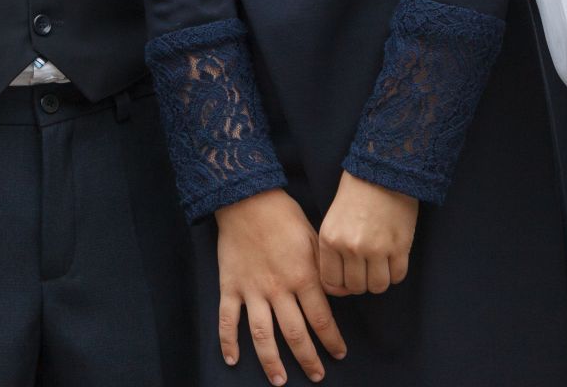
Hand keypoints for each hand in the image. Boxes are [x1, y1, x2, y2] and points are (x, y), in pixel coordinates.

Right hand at [214, 189, 346, 385]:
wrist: (247, 199)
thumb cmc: (285, 217)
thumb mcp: (314, 240)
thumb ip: (324, 270)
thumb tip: (338, 295)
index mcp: (302, 277)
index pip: (322, 320)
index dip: (332, 341)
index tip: (339, 353)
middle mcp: (278, 289)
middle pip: (295, 334)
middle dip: (308, 359)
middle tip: (316, 376)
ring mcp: (251, 289)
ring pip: (262, 333)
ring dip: (271, 360)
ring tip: (280, 380)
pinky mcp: (230, 285)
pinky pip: (227, 318)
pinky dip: (228, 340)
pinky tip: (232, 359)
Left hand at [317, 171, 417, 296]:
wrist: (381, 174)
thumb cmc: (353, 197)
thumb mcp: (332, 221)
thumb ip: (332, 250)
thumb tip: (338, 285)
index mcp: (329, 239)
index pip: (331, 281)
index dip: (340, 284)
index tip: (347, 278)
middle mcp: (350, 247)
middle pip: (356, 287)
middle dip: (361, 283)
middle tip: (365, 271)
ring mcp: (376, 248)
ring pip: (378, 286)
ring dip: (379, 281)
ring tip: (379, 267)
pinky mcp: (400, 247)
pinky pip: (398, 276)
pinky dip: (395, 274)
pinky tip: (393, 261)